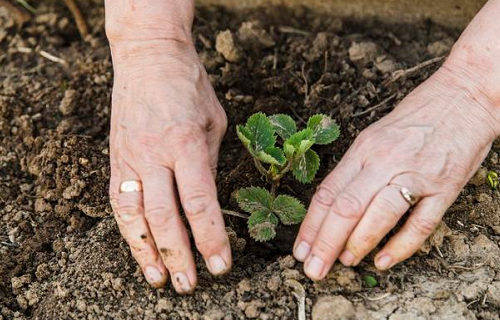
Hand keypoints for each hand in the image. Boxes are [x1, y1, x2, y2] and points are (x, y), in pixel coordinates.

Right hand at [107, 38, 229, 292]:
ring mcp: (130, 159)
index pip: (200, 203)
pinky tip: (139, 250)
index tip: (221, 264)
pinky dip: (128, 230)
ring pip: (134, 216)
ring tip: (158, 279)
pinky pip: (119, 201)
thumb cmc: (190, 87)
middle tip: (190, 284)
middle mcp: (154, 156)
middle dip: (179, 255)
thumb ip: (210, 164)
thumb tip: (208, 201)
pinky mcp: (116, 159)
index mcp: (186, 145)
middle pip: (165, 218)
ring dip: (146, 252)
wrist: (149, 58)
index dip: (211, 238)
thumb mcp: (214, 122)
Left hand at [293, 65, 499, 279]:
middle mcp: (385, 161)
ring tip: (343, 263)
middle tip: (313, 269)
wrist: (464, 96)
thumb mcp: (374, 137)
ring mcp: (416, 174)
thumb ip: (354, 170)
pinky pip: (421, 223)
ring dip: (357, 244)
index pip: (328, 192)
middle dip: (325, 243)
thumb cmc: (415, 119)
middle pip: (346, 206)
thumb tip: (330, 207)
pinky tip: (383, 261)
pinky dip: (400, 246)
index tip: (300, 250)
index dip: (310, 225)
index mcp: (364, 149)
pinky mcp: (445, 187)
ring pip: (379, 214)